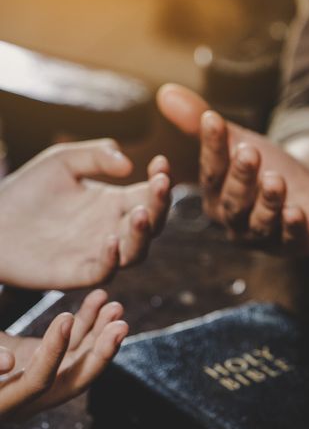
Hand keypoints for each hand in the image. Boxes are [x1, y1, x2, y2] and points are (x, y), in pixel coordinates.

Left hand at [0, 139, 170, 289]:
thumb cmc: (28, 191)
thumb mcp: (62, 161)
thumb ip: (96, 155)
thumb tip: (129, 166)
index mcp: (116, 203)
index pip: (149, 195)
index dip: (161, 180)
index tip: (161, 163)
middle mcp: (115, 229)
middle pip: (152, 223)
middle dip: (160, 205)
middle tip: (160, 184)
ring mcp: (100, 253)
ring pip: (136, 251)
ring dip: (142, 234)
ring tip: (139, 213)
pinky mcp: (80, 273)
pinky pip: (105, 271)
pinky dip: (112, 259)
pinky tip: (110, 240)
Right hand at [0, 289, 127, 420]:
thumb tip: (7, 364)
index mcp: (5, 403)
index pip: (39, 382)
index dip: (53, 352)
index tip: (64, 316)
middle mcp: (31, 399)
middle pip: (75, 380)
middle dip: (101, 352)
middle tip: (120, 324)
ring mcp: (45, 380)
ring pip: (83, 361)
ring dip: (101, 333)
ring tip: (115, 305)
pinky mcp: (52, 363)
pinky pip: (78, 346)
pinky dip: (90, 323)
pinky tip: (101, 299)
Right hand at [156, 84, 308, 254]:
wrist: (306, 195)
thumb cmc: (263, 171)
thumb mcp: (237, 143)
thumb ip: (202, 124)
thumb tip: (165, 92)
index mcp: (216, 197)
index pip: (211, 173)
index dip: (212, 148)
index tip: (215, 120)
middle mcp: (235, 221)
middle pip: (233, 201)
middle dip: (240, 177)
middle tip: (249, 152)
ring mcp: (264, 235)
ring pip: (260, 222)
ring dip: (268, 202)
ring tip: (275, 180)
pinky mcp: (294, 242)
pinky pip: (291, 239)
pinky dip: (293, 228)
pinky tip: (296, 213)